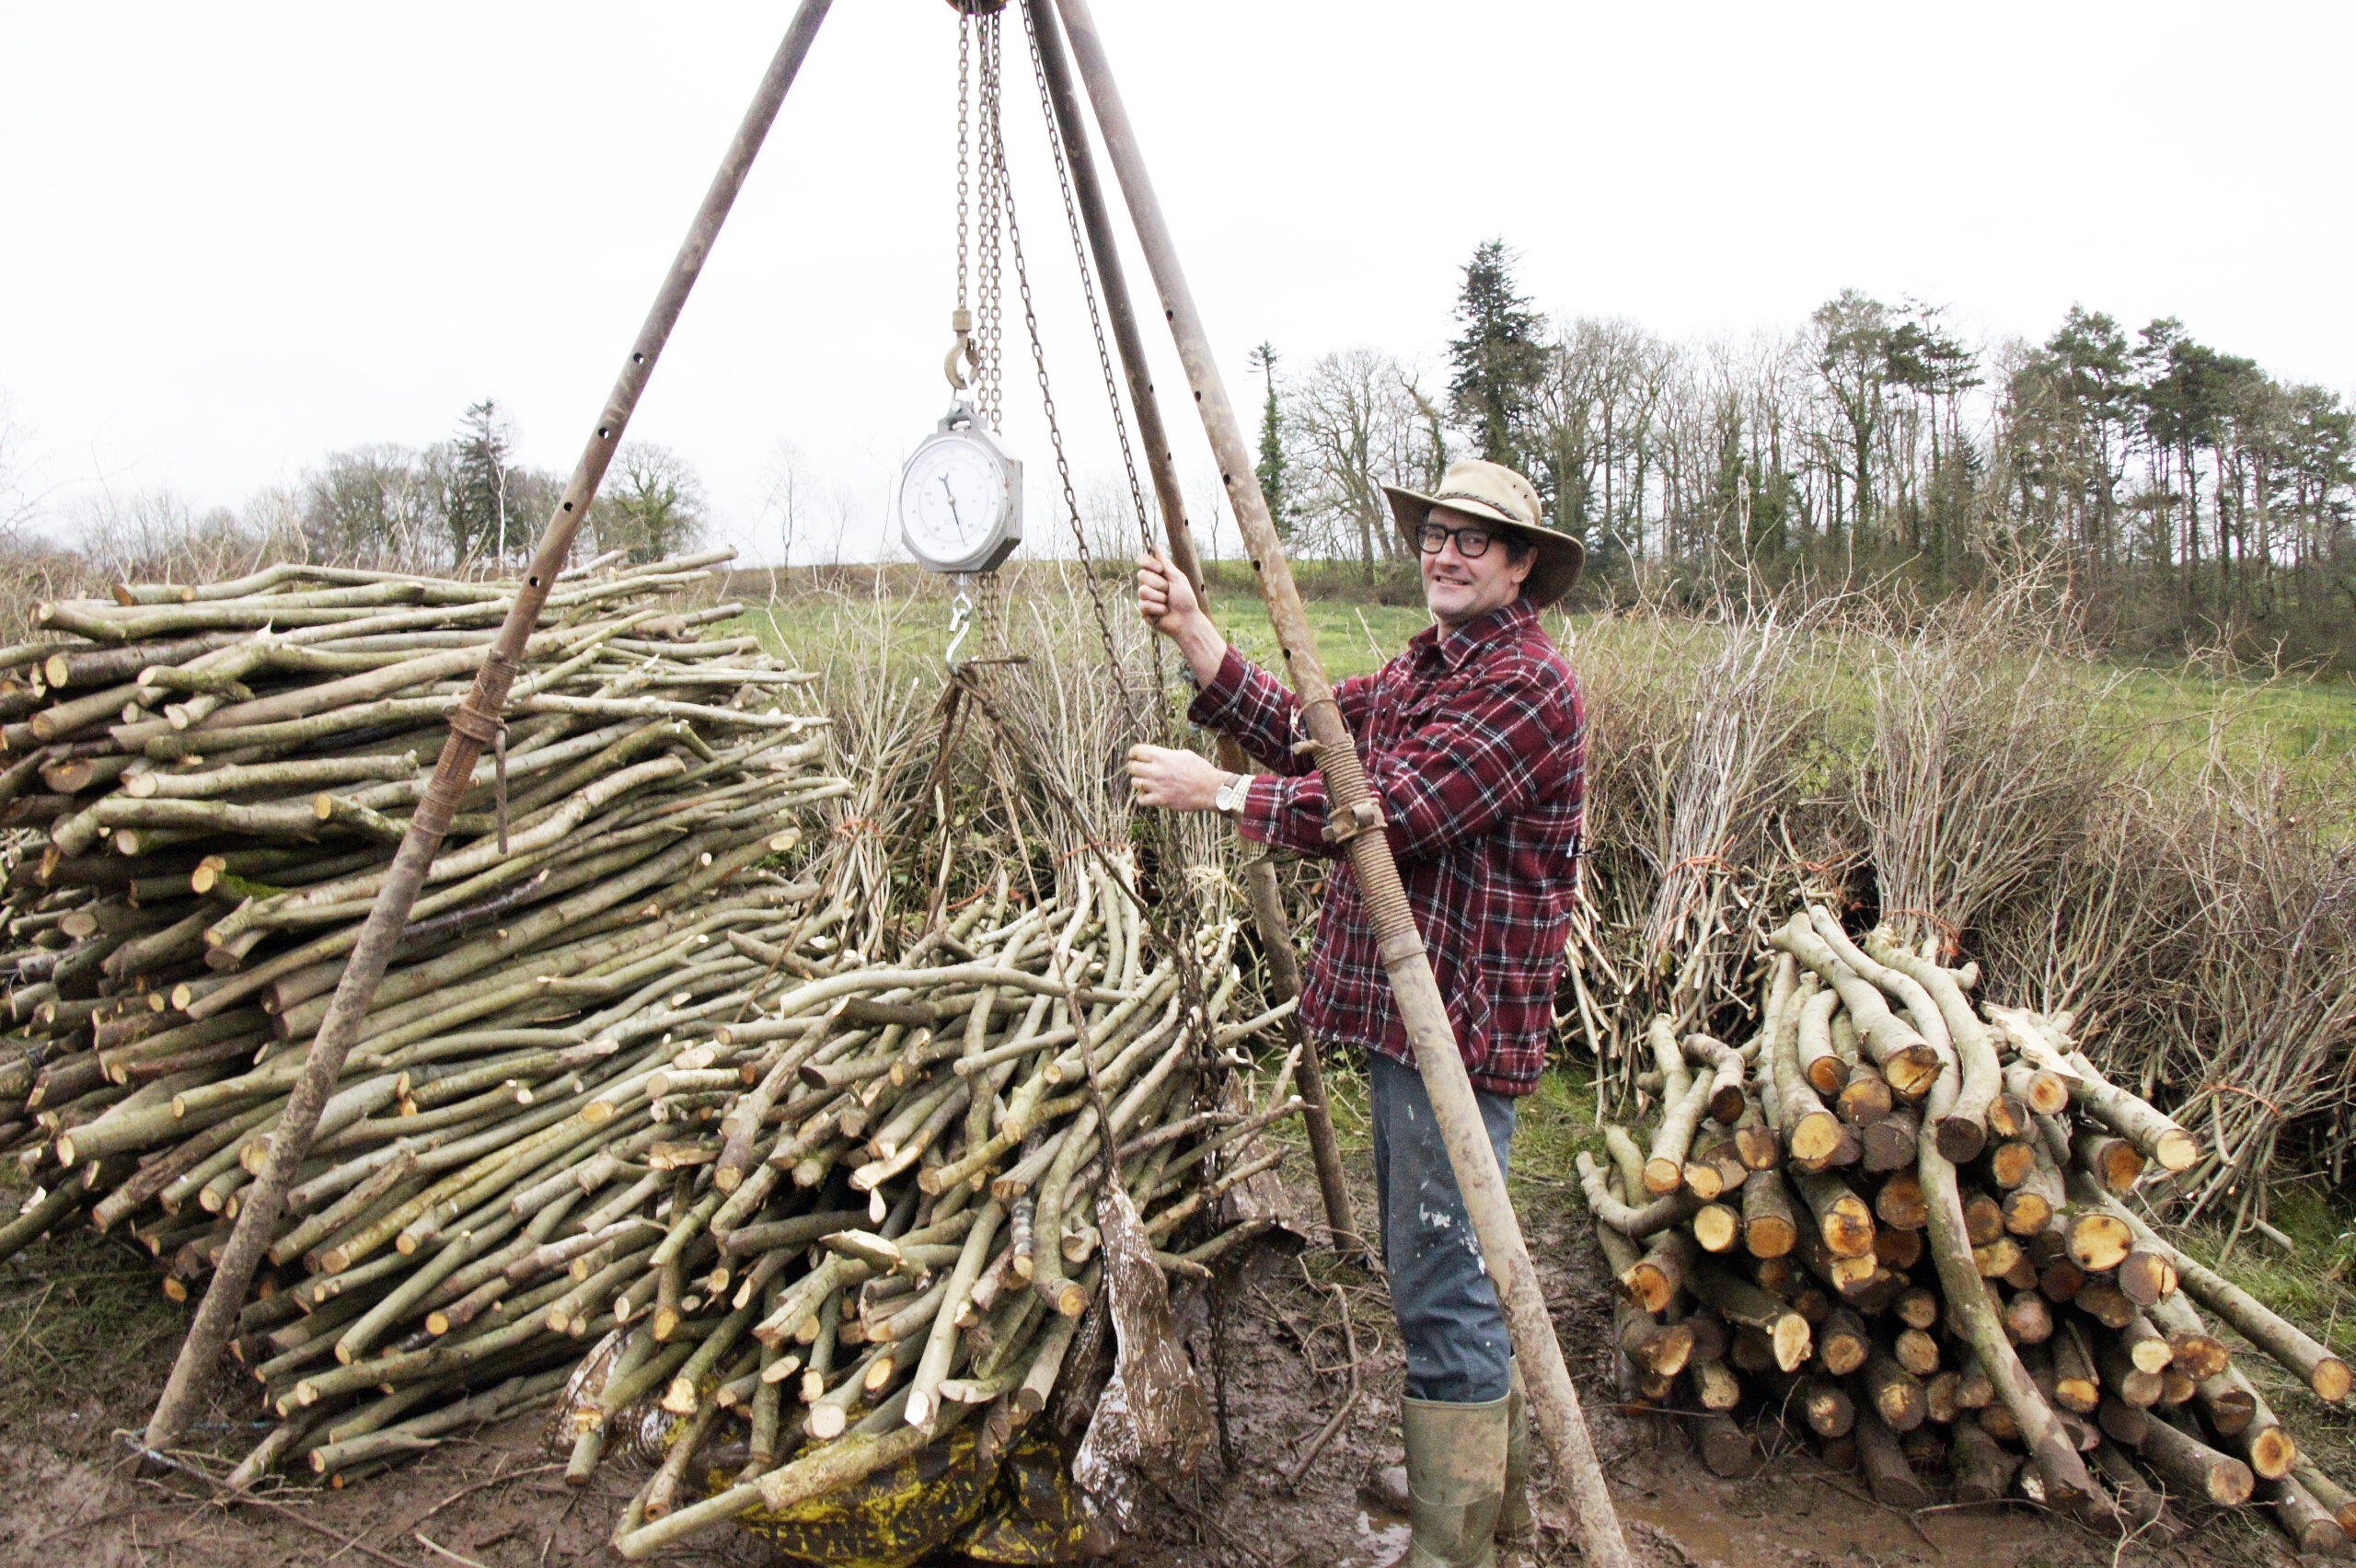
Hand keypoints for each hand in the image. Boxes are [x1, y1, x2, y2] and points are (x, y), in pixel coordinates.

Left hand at [1126, 745, 1229, 812]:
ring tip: (1146, 782)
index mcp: (1162, 756)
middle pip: (1132, 767)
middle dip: (1134, 766)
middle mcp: (1157, 770)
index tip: (1134, 755)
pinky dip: (1142, 797)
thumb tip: (1157, 756)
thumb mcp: (1184, 754)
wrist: (1210, 788)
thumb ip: (1167, 754)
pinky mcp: (1161, 800)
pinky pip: (1141, 799)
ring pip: (1135, 782)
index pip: (1137, 750)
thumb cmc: (1200, 770)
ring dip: (1139, 781)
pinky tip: (1148, 794)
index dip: (1133, 752)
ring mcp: (1157, 786)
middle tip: (1138, 768)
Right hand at [1136, 551, 1226, 686]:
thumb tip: (1157, 546)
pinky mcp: (1144, 610)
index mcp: (1157, 574)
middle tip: (1168, 591)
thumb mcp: (1177, 578)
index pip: (1142, 561)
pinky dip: (1157, 608)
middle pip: (1141, 575)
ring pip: (1142, 591)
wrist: (1187, 620)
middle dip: (1158, 583)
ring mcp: (1145, 597)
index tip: (1160, 569)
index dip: (1147, 563)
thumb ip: (1166, 563)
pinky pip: (1144, 605)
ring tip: (1167, 603)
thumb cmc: (1185, 599)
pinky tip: (1164, 612)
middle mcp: (1149, 584)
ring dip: (1159, 597)